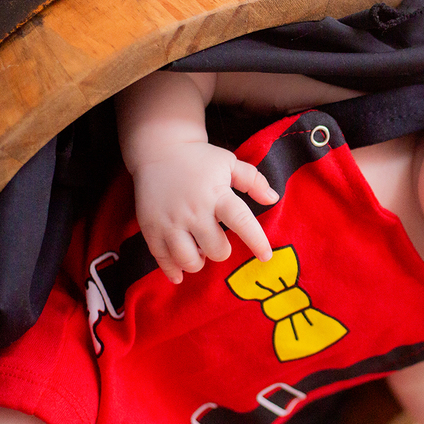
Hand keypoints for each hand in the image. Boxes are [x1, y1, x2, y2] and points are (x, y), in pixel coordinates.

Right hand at [131, 140, 278, 281]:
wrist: (157, 150)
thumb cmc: (199, 159)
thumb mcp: (229, 163)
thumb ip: (253, 181)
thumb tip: (273, 198)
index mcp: (216, 194)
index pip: (241, 221)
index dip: (256, 241)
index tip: (266, 256)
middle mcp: (193, 211)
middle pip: (216, 250)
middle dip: (221, 251)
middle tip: (216, 242)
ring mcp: (170, 222)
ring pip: (189, 261)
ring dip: (199, 262)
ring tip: (198, 251)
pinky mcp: (151, 229)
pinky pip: (163, 260)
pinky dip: (173, 270)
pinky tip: (179, 273)